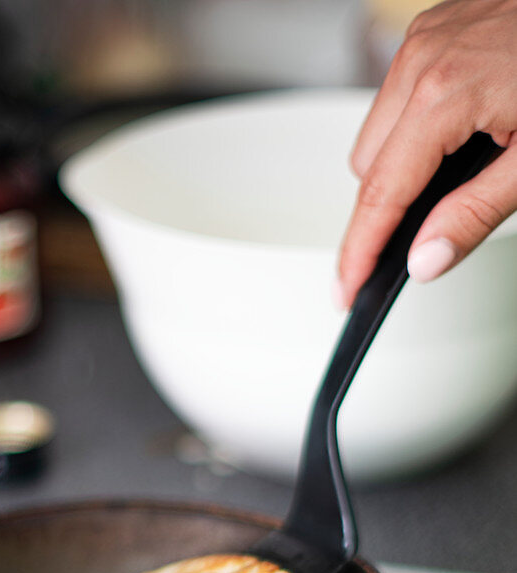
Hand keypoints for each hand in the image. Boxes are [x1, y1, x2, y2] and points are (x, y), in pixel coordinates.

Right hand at [336, 0, 516, 309]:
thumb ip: (474, 215)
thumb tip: (425, 259)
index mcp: (442, 93)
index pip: (380, 194)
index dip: (360, 252)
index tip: (347, 290)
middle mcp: (421, 60)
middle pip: (368, 168)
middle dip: (388, 208)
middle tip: (425, 234)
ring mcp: (424, 41)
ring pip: (376, 133)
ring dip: (399, 166)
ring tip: (456, 173)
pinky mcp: (433, 33)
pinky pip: (396, 99)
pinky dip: (413, 129)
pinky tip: (455, 137)